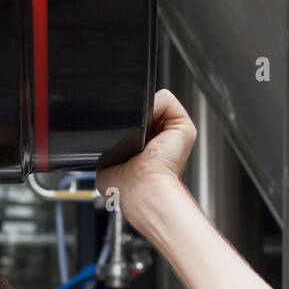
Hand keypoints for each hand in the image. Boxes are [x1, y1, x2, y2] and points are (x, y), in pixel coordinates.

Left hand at [95, 89, 195, 222]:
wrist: (142, 189)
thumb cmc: (127, 186)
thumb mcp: (106, 163)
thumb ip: (106, 143)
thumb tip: (108, 128)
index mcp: (147, 148)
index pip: (136, 119)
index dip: (126, 119)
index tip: (121, 131)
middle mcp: (162, 139)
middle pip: (146, 107)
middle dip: (134, 113)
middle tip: (133, 136)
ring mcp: (174, 132)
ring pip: (156, 100)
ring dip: (143, 112)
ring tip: (141, 135)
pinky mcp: (182, 125)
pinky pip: (166, 99)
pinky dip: (154, 106)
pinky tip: (149, 127)